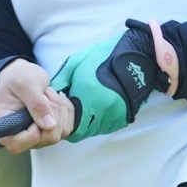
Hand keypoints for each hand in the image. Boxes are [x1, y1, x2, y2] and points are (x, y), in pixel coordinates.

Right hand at [0, 59, 75, 154]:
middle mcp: (19, 136)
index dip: (33, 134)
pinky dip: (66, 110)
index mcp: (3, 125)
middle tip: (44, 94)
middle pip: (46, 139)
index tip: (37, 115)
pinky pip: (68, 127)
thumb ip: (36, 103)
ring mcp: (36, 136)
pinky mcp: (49, 132)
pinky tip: (55, 99)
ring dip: (59, 109)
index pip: (16, 145)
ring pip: (60, 132)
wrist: (24, 75)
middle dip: (52, 113)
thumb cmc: (18, 77)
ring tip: (47, 94)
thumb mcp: (25, 83)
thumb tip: (50, 125)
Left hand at [49, 20, 178, 141]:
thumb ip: (61, 82)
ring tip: (86, 109)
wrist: (134, 55)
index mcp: (89, 100)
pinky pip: (108, 125)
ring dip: (88, 123)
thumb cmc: (103, 57)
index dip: (66, 124)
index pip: (73, 127)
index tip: (63, 116)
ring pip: (96, 129)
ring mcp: (116, 115)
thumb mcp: (76, 65)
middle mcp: (104, 112)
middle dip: (76, 124)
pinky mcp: (125, 116)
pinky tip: (98, 109)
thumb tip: (52, 95)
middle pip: (84, 131)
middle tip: (73, 112)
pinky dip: (101, 121)